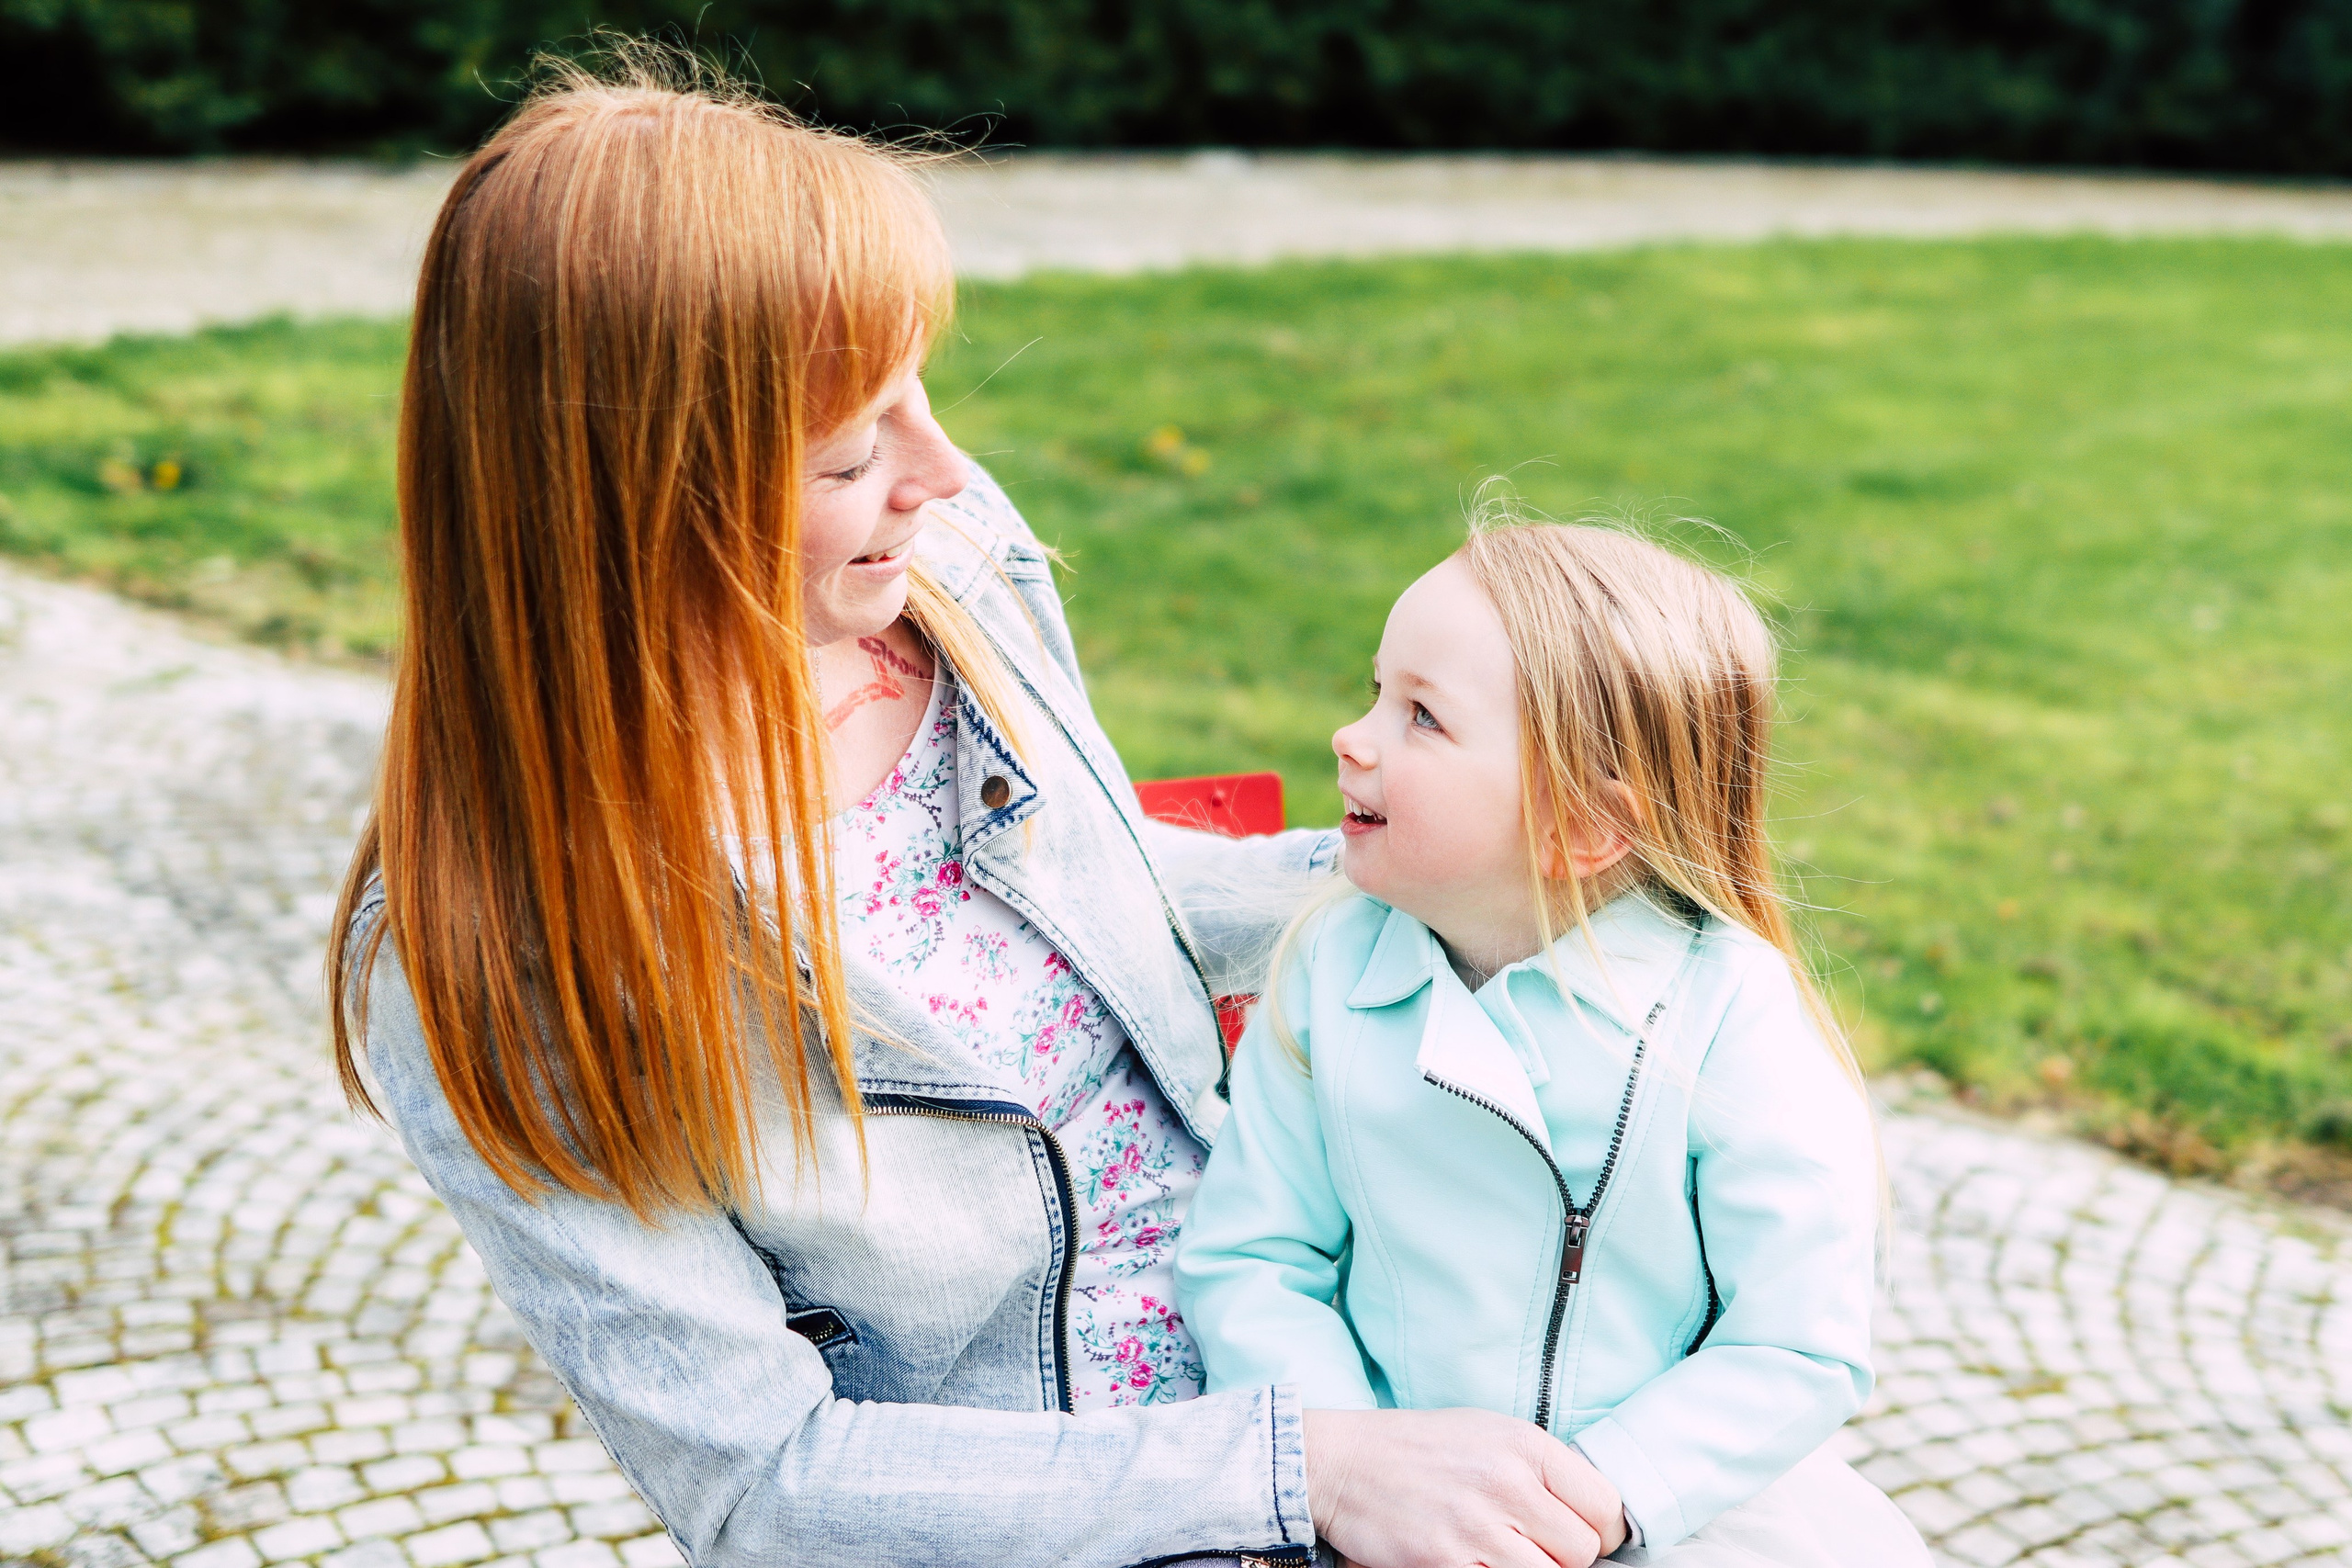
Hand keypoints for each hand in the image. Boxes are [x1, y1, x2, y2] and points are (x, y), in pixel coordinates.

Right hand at [1304, 1407, 1628, 1567]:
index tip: (1586, 1537)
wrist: (1343, 1462)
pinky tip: (1476, 1563)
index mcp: (1525, 1445)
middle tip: (1534, 1549)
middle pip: (1582, 1551)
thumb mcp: (1489, 1432)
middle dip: (1566, 1559)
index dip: (1602, 1531)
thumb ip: (1539, 1467)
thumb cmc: (1419, 1447)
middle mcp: (1507, 1483)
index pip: (1605, 1506)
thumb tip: (1588, 1512)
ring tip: (1504, 1556)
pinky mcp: (1445, 1562)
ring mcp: (1476, 1526)